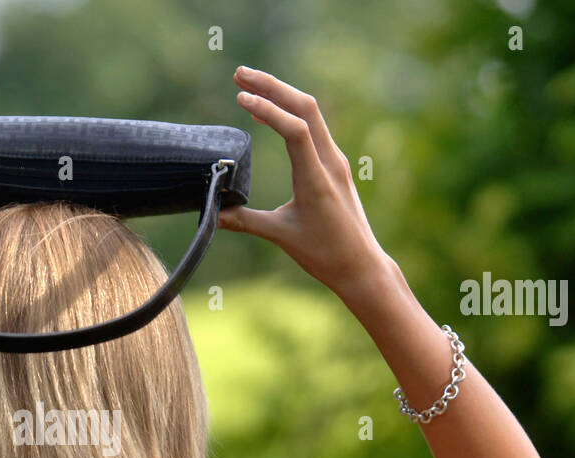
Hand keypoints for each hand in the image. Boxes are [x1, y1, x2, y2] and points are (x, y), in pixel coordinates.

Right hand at [218, 67, 390, 299]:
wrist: (361, 265)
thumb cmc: (324, 253)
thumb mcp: (281, 236)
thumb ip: (246, 221)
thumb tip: (212, 215)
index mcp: (317, 178)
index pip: (295, 130)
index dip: (269, 110)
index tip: (240, 98)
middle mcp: (330, 162)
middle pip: (305, 107)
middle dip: (272, 86)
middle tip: (239, 73)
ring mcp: (334, 160)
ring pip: (310, 112)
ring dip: (280, 94)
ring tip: (247, 84)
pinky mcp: (333, 165)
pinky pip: (311, 128)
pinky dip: (288, 113)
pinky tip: (267, 113)